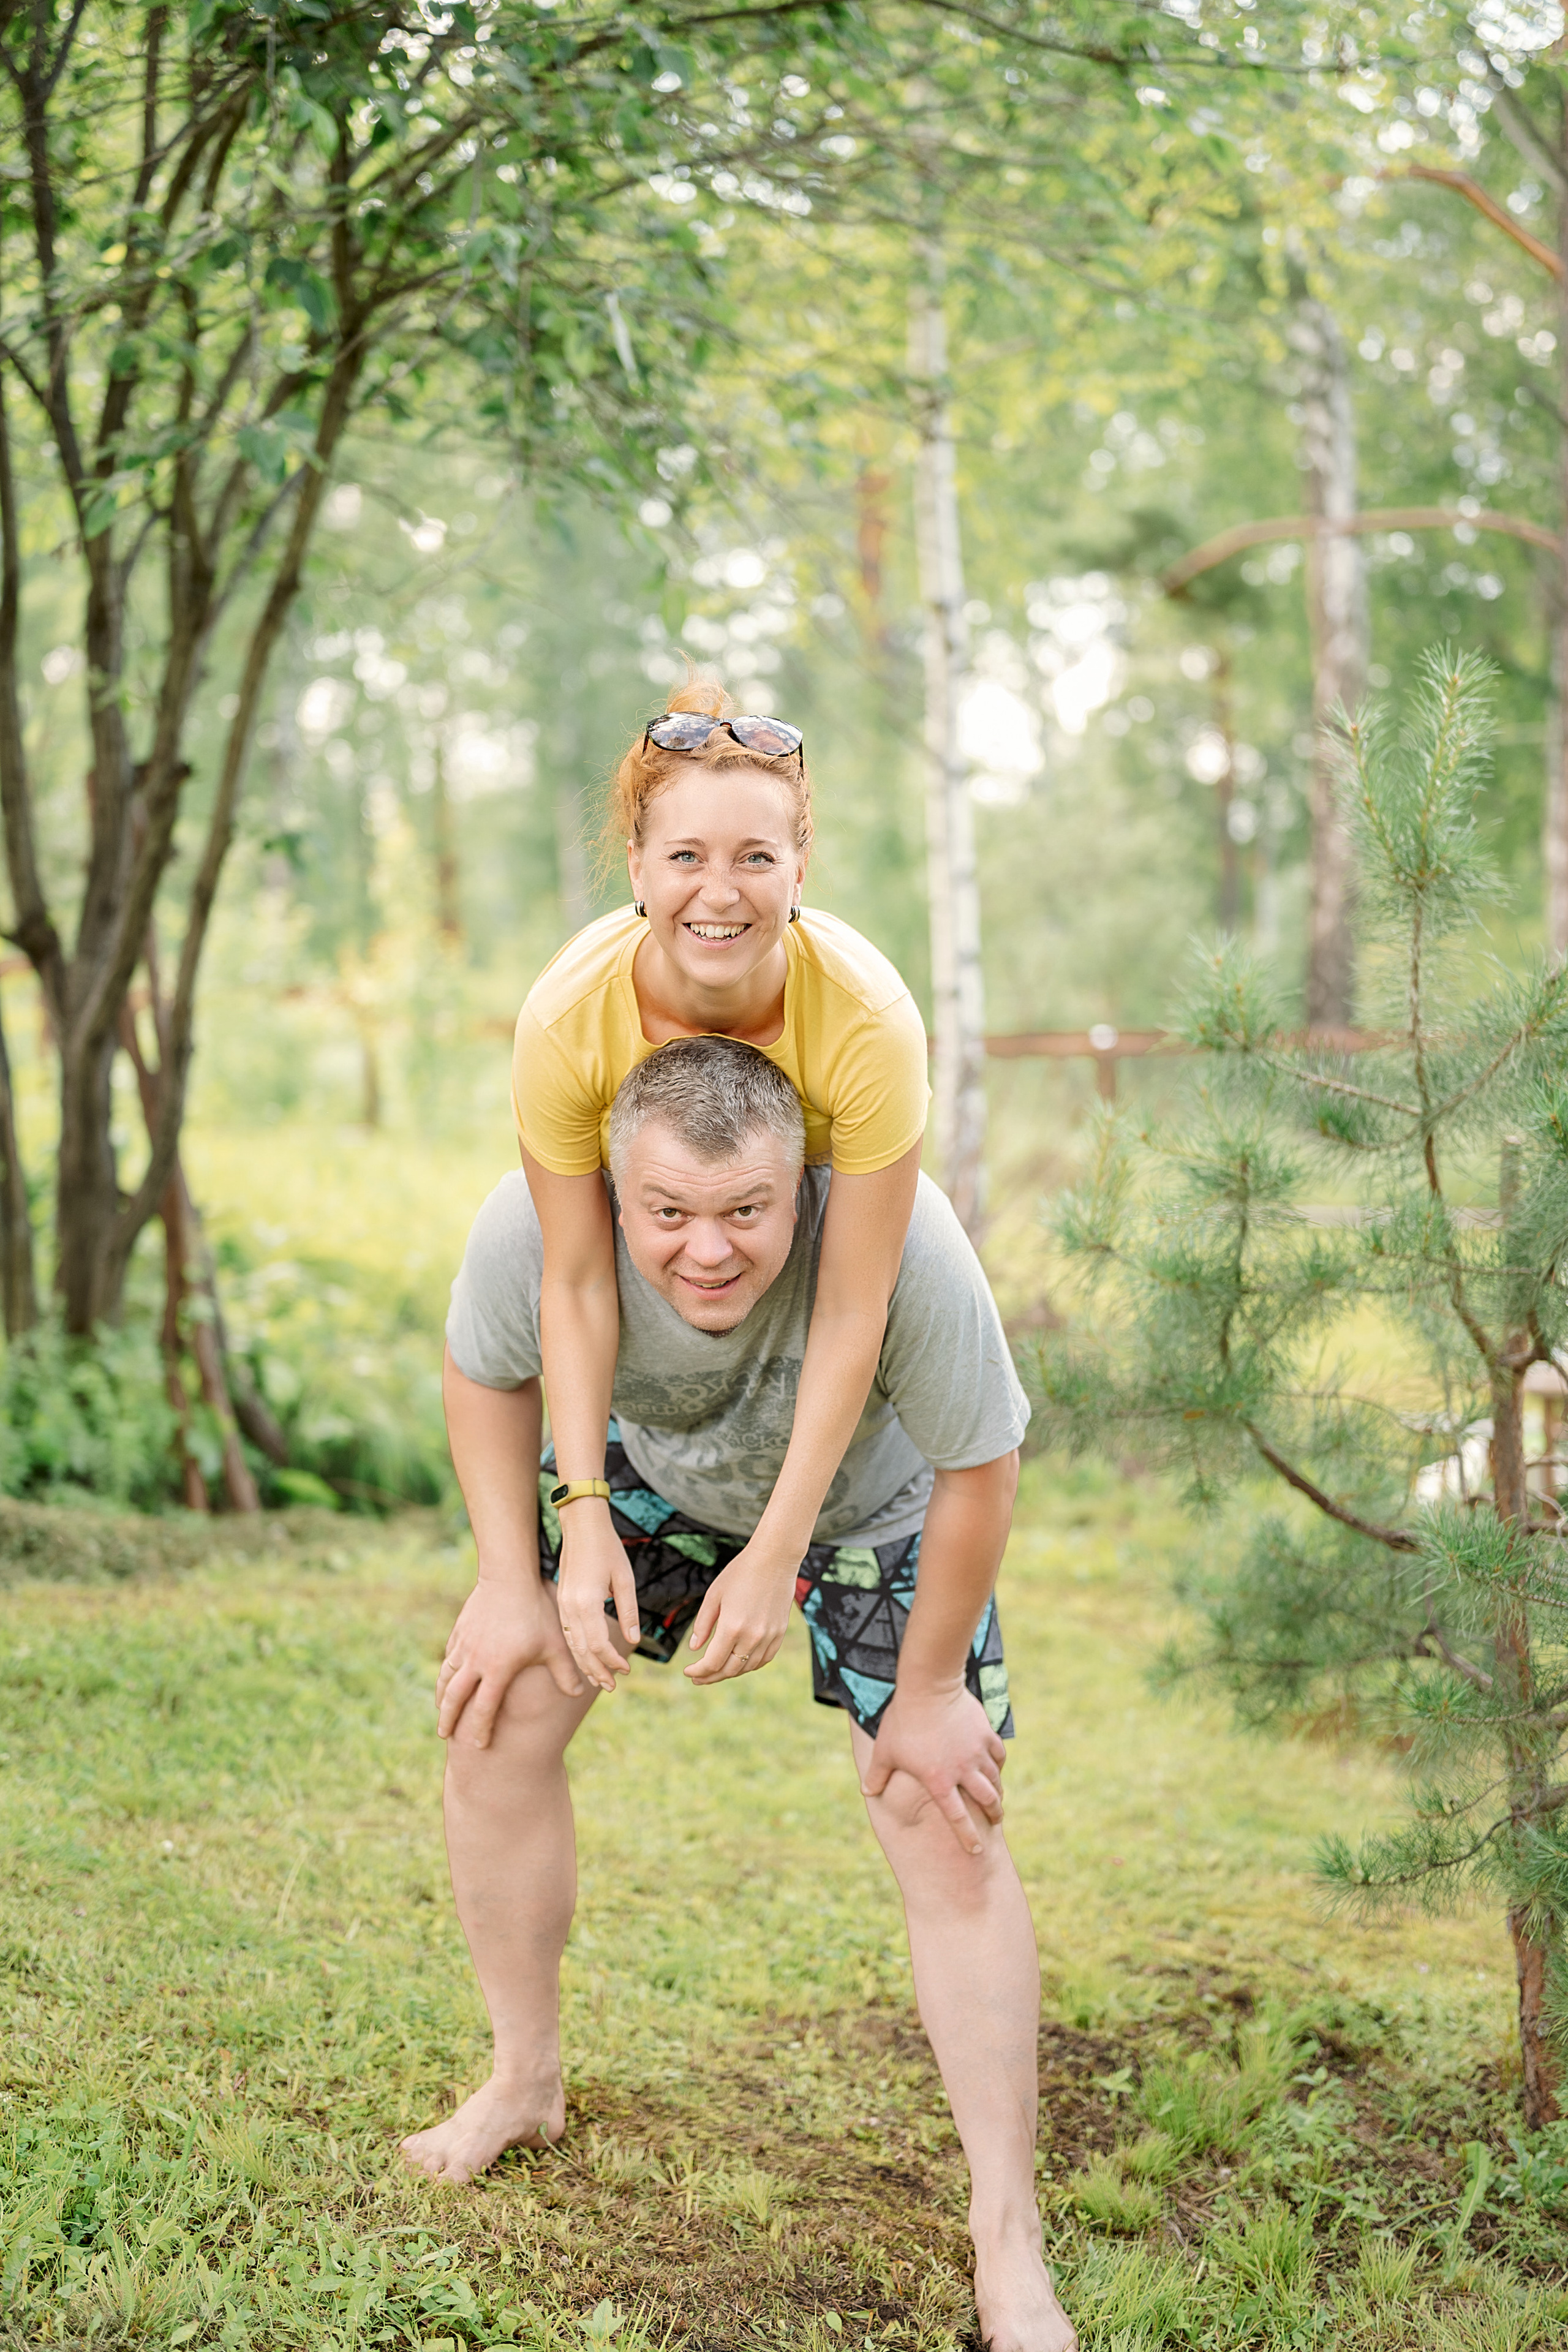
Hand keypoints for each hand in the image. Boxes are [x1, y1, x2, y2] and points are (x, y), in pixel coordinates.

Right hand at [437, 1576, 583, 1745]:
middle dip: (449, 1720)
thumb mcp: (555, 1644)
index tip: (478, 1746)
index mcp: (498, 1669)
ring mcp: (464, 1645)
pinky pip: (448, 1657)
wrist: (510, 1578)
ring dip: (442, 1697)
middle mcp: (475, 1661)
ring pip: (446, 1677)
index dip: (480, 1729)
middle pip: (455, 1698)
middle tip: (445, 1735)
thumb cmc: (536, 1612)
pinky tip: (446, 1677)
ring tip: (441, 1711)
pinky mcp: (459, 1631)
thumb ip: (566, 1672)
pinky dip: (445, 1672)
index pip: (484, 1709)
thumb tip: (579, 1694)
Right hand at [554, 1504, 639, 1692]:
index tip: (626, 1670)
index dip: (612, 1661)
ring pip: (572, 1645)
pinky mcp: (561, 1601)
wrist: (581, 1526)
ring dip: (585, 1665)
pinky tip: (587, 1658)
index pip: (598, 1644)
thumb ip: (629, 1611)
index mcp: (587, 1602)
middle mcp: (570, 1607)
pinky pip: (567, 1634)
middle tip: (612, 1687)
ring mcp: (562, 1605)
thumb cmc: (607, 1549)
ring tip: (599, 1681)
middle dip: (597, 1671)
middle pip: (582, 1650)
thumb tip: (634, 1640)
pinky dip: (577, 1650)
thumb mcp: (625, 1579)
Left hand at [684, 1536, 796, 1683]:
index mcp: (732, 1627)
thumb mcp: (714, 1595)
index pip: (712, 1663)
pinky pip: (764, 1659)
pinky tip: (739, 1663)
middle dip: (710, 1677)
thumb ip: (703, 1624)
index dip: (698, 1671)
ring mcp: (769, 1637)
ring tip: (716, 1670)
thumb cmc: (740, 1573)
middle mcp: (752, 1637)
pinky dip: (750, 1665)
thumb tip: (694, 1648)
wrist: (774, 1560)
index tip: (687, 1671)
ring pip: (747, 1668)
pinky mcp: (779, 1633)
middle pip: (729, 1670)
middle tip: (697, 1677)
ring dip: (729, 1673)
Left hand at [860, 1683, 1004, 1855]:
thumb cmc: (902, 1721)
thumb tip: (866, 1792)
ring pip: (995, 1780)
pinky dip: (998, 1765)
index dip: (967, 1836)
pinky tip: (996, 1768)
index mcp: (938, 1781)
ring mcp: (976, 1752)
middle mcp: (962, 1771)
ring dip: (997, 1792)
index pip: (957, 1818)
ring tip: (997, 1798)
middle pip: (986, 1801)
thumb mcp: (885, 1751)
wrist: (927, 1688)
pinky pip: (998, 1755)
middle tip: (996, 1820)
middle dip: (994, 1814)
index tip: (975, 1850)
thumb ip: (877, 1774)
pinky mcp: (985, 1734)